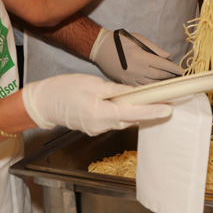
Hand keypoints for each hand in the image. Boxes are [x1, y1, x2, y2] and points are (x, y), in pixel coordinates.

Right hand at [20, 73, 171, 135]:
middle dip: (149, 112)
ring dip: (138, 113)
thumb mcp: (92, 83)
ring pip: (123, 121)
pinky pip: (114, 122)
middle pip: (130, 120)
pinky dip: (125, 114)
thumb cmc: (65, 88)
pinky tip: (131, 106)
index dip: (151, 111)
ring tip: (154, 102)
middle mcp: (100, 125)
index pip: (131, 113)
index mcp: (99, 113)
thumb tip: (136, 92)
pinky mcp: (94, 128)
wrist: (44, 102)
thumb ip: (115, 90)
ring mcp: (97, 129)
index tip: (168, 108)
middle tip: (167, 102)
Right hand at [90, 28, 181, 84]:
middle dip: (170, 76)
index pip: (162, 64)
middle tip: (178, 77)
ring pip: (152, 84)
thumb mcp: (137, 39)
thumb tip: (168, 56)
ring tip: (171, 83)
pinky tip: (157, 88)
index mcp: (141, 57)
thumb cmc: (119, 41)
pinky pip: (142, 88)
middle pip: (159, 75)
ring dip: (162, 83)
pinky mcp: (126, 83)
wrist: (100, 48)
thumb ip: (154, 48)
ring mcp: (132, 78)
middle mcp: (138, 70)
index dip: (173, 68)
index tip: (181, 71)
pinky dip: (151, 88)